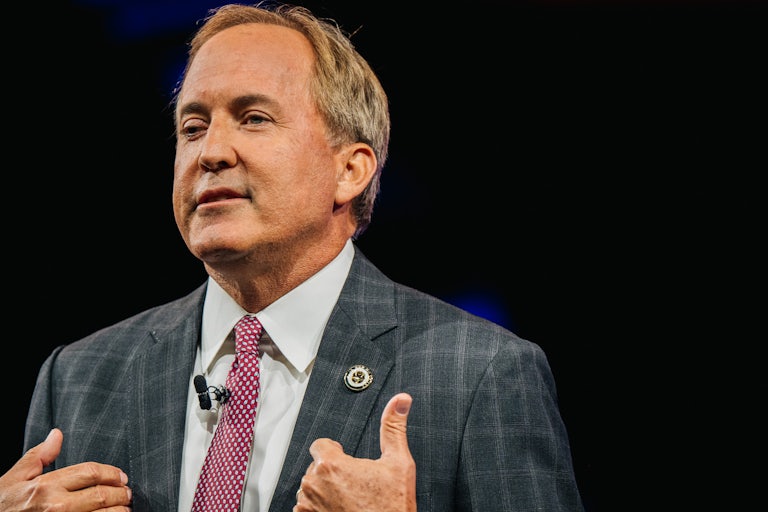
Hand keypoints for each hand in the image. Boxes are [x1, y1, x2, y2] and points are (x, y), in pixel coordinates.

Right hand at [0, 428, 131, 510]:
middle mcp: (56, 507)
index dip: (112, 473)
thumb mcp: (15, 478)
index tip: (122, 476)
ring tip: (124, 509)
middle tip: (128, 493)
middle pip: (101, 495)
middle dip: (120, 493)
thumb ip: (38, 456)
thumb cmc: (2, 504)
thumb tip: (56, 435)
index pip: (91, 473)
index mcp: (46, 486)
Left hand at [294, 392, 415, 511]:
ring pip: (311, 490)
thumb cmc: (392, 508)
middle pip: (316, 468)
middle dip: (332, 473)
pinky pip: (307, 510)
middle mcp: (313, 485)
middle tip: (355, 485)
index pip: (320, 445)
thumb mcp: (399, 464)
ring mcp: (307, 507)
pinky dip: (320, 510)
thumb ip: (394, 427)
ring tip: (349, 501)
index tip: (346, 461)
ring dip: (325, 492)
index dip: (335, 451)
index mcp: (331, 465)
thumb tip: (400, 400)